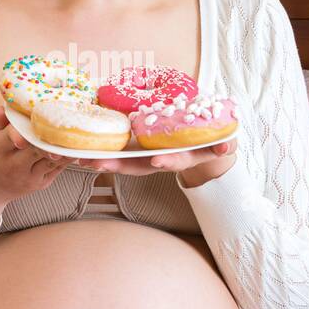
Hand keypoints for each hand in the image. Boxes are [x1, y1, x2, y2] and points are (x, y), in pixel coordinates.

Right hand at [0, 105, 77, 232]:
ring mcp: (29, 177)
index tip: (34, 119)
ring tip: (72, 130)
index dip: (25, 128)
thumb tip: (3, 109)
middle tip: (61, 120)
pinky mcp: (40, 183)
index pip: (13, 136)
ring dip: (64, 145)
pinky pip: (59, 168)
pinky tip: (71, 144)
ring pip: (53, 158)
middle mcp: (13, 166)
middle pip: (38, 147)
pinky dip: (67, 156)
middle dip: (49, 134)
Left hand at [75, 137, 237, 187]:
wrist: (204, 147)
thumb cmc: (212, 142)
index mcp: (182, 156)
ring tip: (84, 159)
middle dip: (119, 166)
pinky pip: (120, 154)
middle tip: (97, 164)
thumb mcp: (221, 142)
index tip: (158, 159)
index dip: (167, 160)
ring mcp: (149, 156)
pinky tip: (84, 152)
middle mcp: (162, 159)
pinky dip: (103, 154)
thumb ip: (222, 145)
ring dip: (105, 161)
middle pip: (140, 166)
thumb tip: (224, 147)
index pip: (174, 160)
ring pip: (125, 162)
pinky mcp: (140, 150)